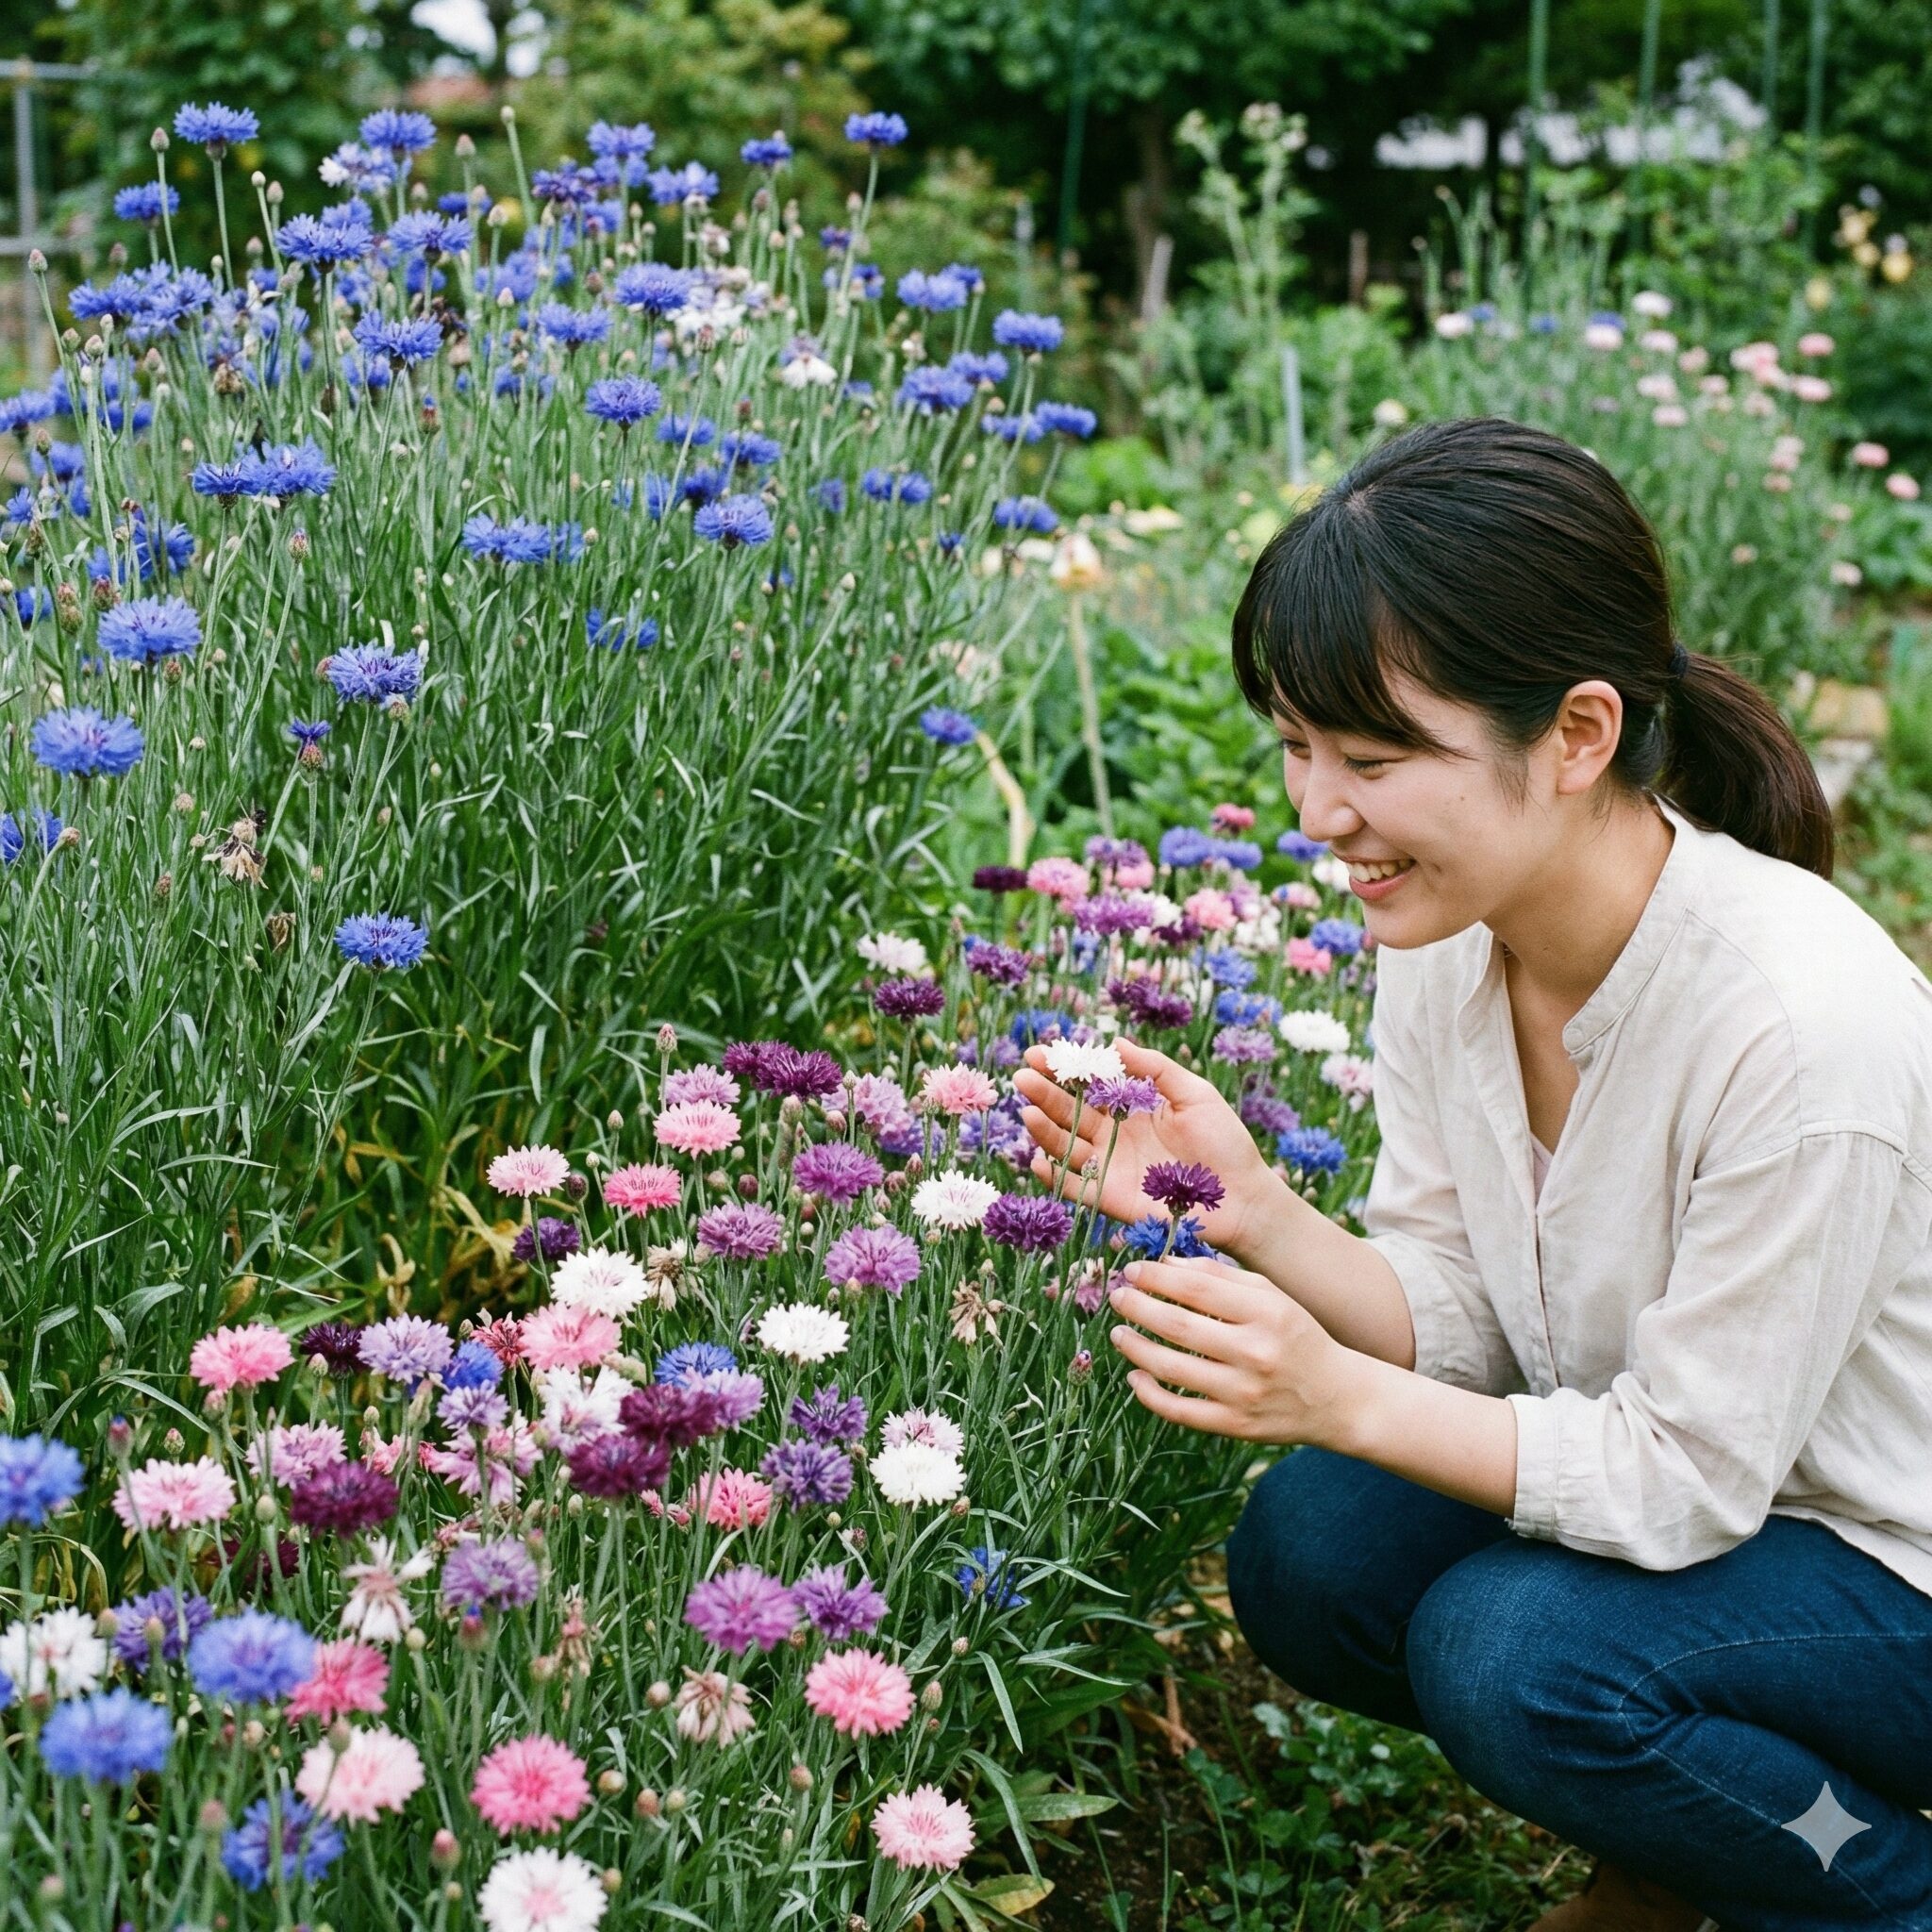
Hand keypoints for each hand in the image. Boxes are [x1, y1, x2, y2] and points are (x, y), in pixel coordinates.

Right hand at [1014, 1035, 1277, 1258]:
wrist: (1243, 1197)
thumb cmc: (1225, 1142)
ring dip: (1044, 1130)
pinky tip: (1039, 1160)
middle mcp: (1114, 1135)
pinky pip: (1075, 1188)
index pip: (1089, 1085)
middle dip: (1045, 1093)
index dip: (1064, 1069)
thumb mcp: (1194, 1093)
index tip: (1040, 1053)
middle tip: (1023, 1075)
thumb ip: (1155, 1068)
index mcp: (1132, 1108)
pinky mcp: (1111, 1198)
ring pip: (1067, 1146)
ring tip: (1029, 1112)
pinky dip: (1055, 1177)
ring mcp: (1110, 1167)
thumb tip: (1115, 1042)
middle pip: (1070, 1112)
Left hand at [1105, 1255, 1360, 1446]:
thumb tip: (1166, 1264)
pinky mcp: (1235, 1426)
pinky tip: (1135, 1375)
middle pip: (1178, 1326)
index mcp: (1266, 1313)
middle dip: (1137, 1307)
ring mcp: (1244, 1393)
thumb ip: (1221, 1276)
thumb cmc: (1297, 1337)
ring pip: (1172, 1369)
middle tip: (1117, 1297)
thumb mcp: (1272, 1296)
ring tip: (1117, 1333)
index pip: (1196, 1289)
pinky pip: (1179, 1411)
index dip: (1156, 1277)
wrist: (1338, 1398)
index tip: (1132, 1271)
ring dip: (1135, 1348)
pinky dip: (1149, 1393)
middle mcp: (1255, 1353)